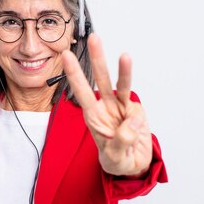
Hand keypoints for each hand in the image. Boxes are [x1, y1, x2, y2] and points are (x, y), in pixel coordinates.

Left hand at [62, 33, 152, 176]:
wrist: (134, 165)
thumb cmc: (117, 160)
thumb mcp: (114, 158)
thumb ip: (119, 143)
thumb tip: (128, 128)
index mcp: (93, 116)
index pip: (81, 92)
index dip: (74, 74)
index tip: (66, 57)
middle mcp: (106, 107)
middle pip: (100, 79)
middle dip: (97, 58)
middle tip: (93, 38)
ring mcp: (122, 107)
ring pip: (121, 84)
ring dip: (124, 69)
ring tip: (125, 56)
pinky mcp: (136, 111)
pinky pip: (137, 112)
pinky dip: (136, 120)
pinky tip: (134, 134)